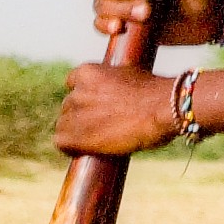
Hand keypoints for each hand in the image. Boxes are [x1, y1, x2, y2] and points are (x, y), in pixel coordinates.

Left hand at [56, 63, 182, 157]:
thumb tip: (118, 96)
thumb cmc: (155, 94)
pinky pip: (61, 142)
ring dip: (77, 132)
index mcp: (88, 72)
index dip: (84, 97)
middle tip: (100, 127)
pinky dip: (70, 148)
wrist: (161, 109)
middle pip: (68, 106)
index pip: (72, 83)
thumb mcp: (130, 75)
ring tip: (95, 141)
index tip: (94, 106)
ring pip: (64, 125)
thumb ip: (115, 82)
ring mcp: (76, 113)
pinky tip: (82, 151)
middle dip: (81, 116)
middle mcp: (77, 91)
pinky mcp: (76, 136)